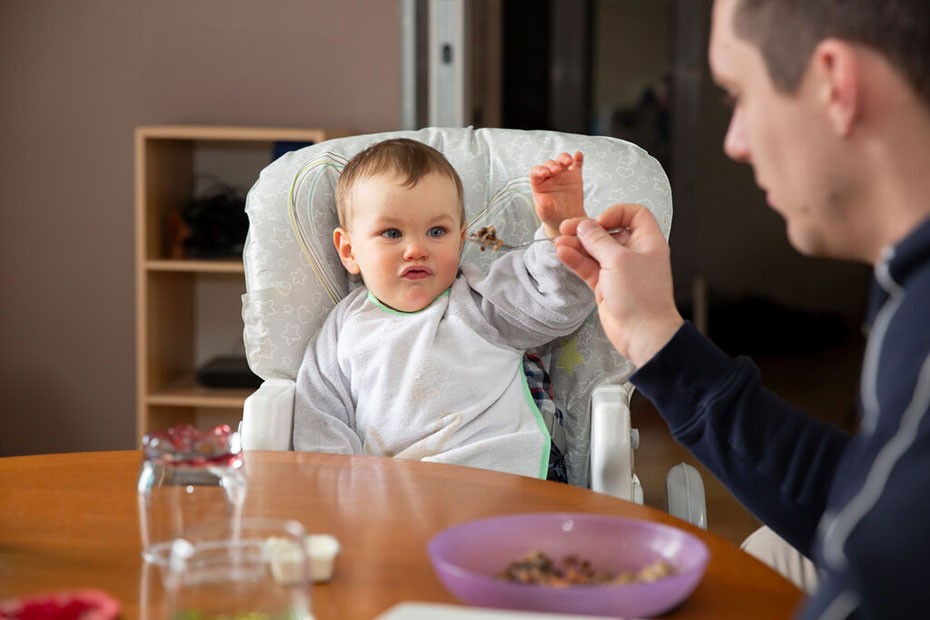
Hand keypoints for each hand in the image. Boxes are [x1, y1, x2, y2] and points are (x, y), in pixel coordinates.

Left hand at [529, 151, 585, 237]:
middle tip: (557, 170)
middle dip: (552, 165)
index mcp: (539, 184)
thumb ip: (543, 206)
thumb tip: (542, 200)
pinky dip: (578, 159)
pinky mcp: (575, 176)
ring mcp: (563, 175)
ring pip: (562, 161)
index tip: (545, 173)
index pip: (536, 172)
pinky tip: (578, 155)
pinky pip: (577, 164)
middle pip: (549, 164)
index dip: (539, 170)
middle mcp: (550, 177)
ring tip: (568, 162)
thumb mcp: (545, 213)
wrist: (567, 219)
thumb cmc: (552, 215)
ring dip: (564, 158)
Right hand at [555, 203, 683, 366]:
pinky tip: (562, 254)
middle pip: (608, 232)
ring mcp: (618, 270)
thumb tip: (584, 226)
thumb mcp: (619, 260)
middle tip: (566, 228)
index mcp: (647, 242)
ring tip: (558, 242)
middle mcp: (634, 253)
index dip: (615, 213)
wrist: (642, 334)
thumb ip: (598, 240)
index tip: (599, 221)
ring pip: (594, 251)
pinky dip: (576, 260)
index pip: (634, 215)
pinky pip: (588, 268)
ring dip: (576, 245)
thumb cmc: (641, 297)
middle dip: (587, 230)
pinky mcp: (605, 285)